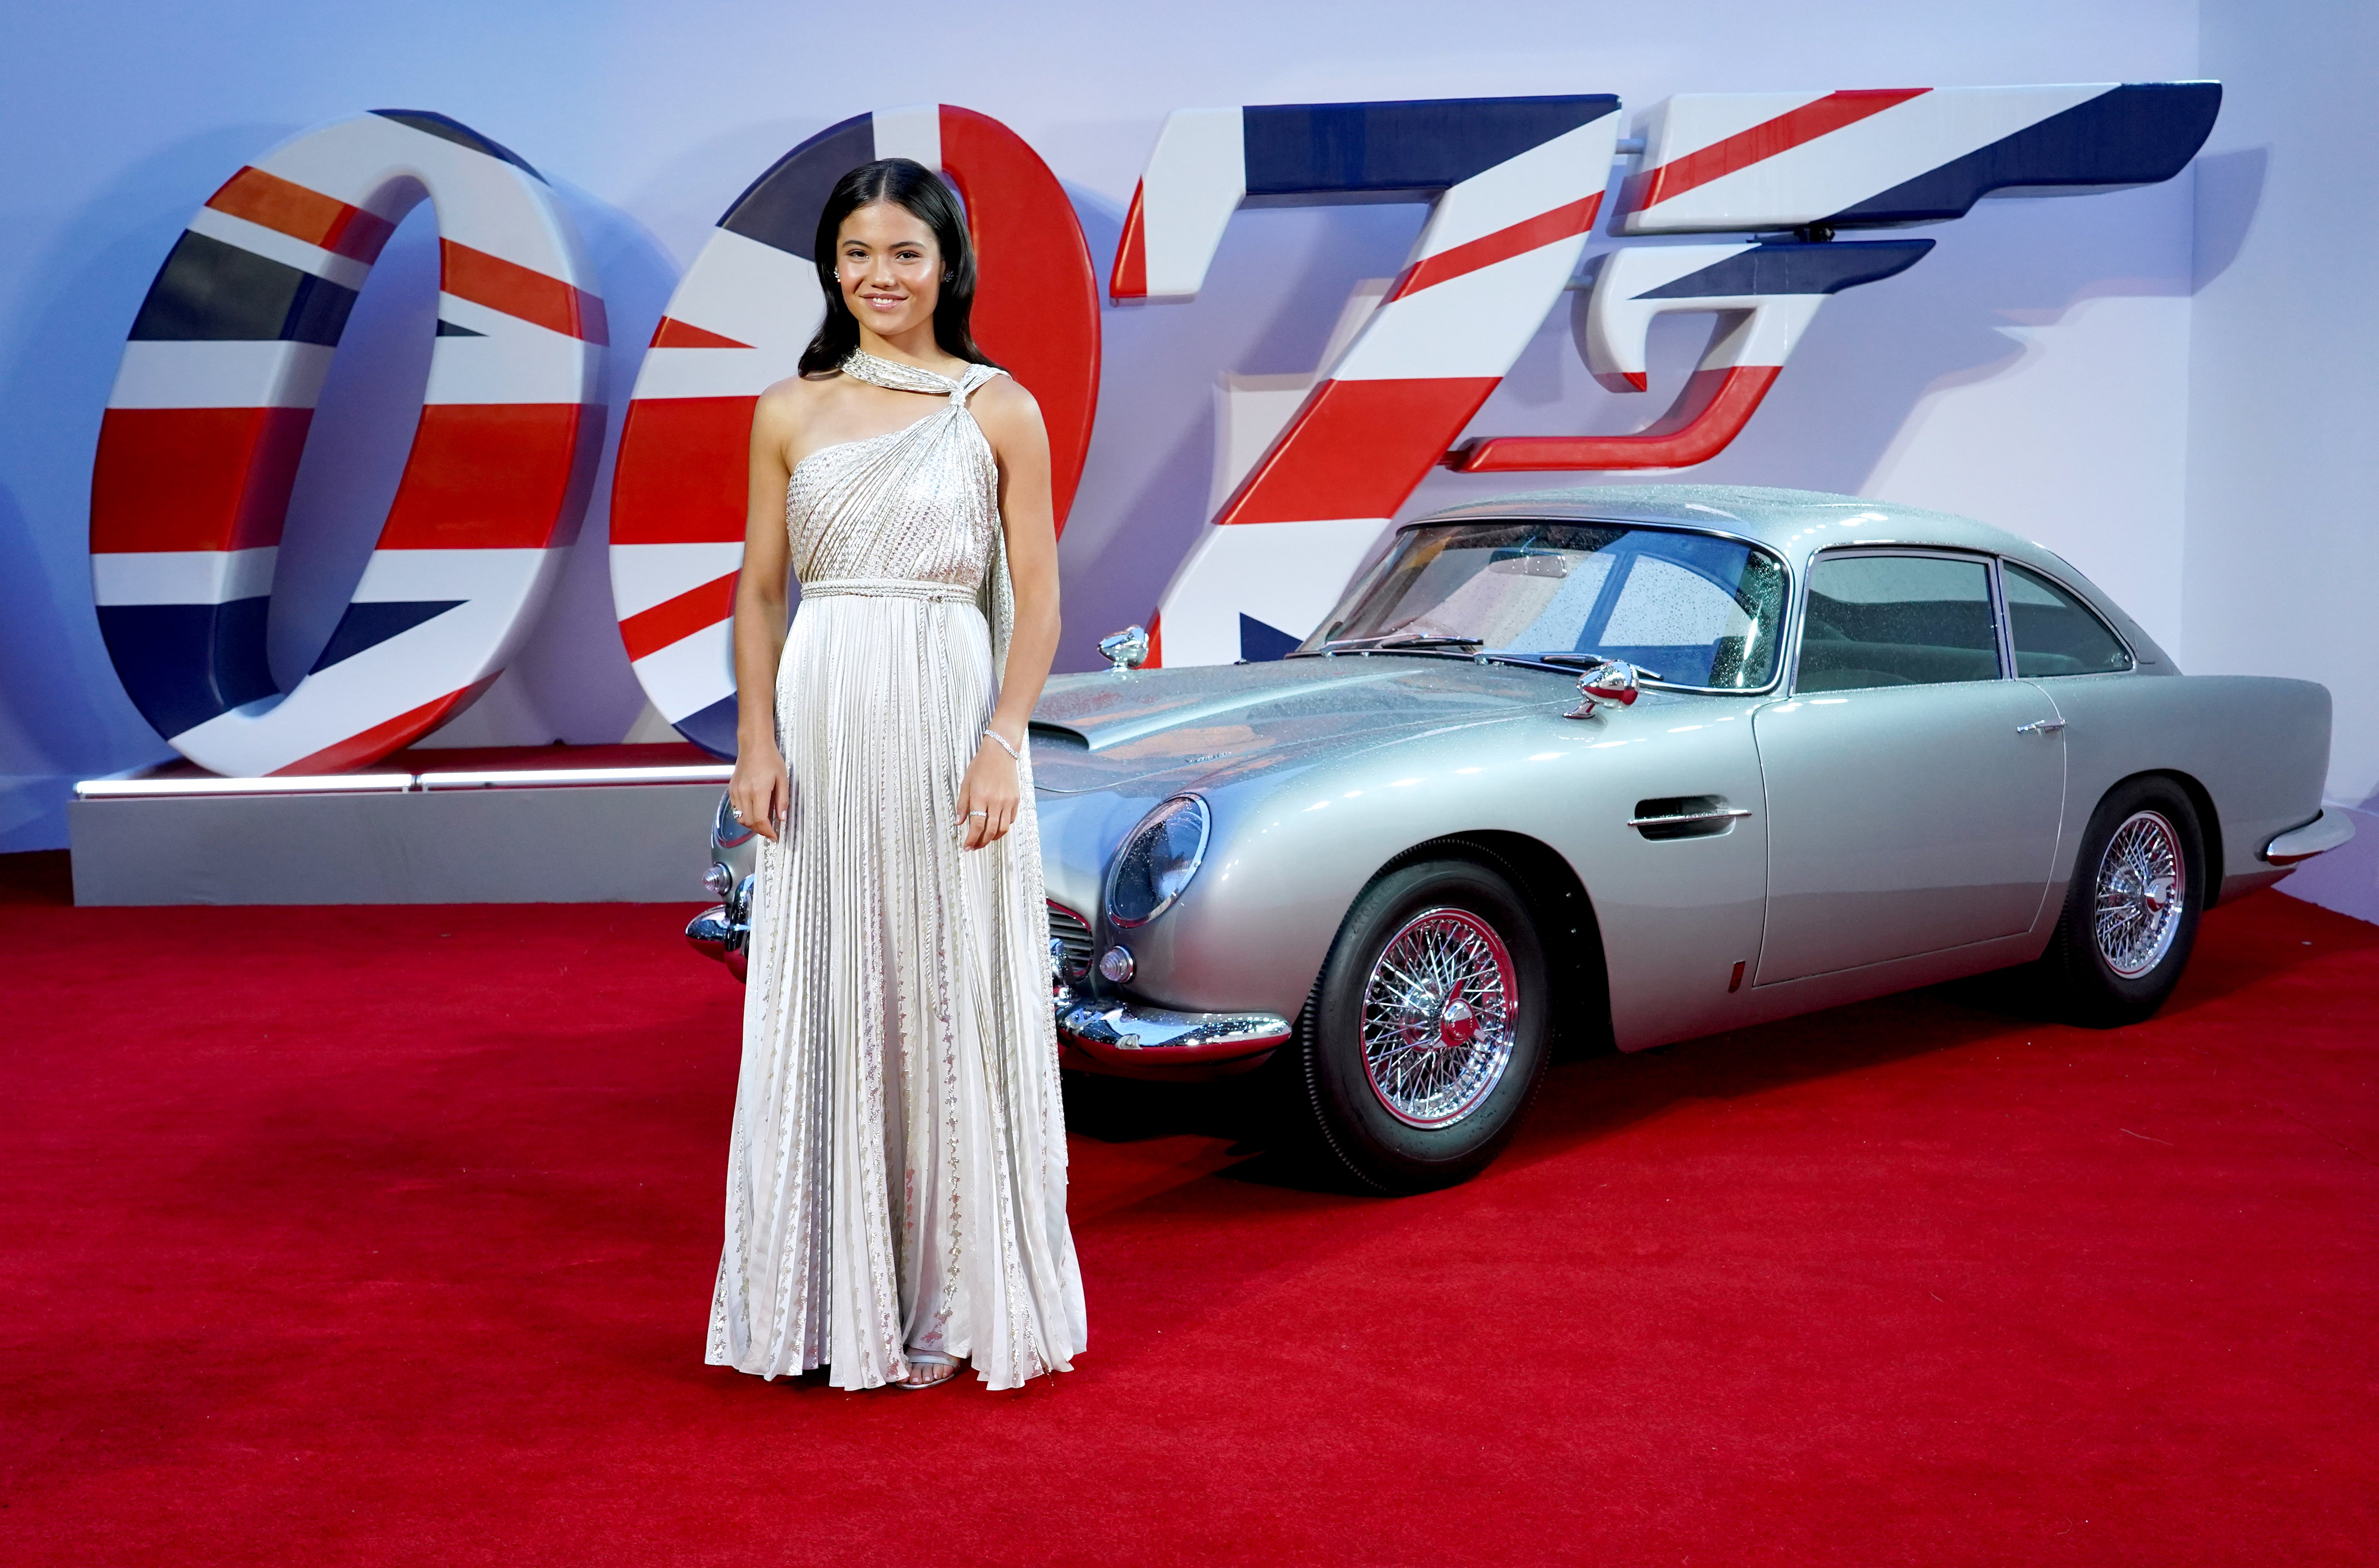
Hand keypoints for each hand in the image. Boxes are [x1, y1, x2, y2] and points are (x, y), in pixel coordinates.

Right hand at [728, 743, 788, 842]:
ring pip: (740, 818)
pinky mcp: (731, 789)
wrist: (754, 745)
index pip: (760, 820)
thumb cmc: (770, 759)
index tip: (774, 837)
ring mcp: (736, 792)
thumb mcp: (783, 779)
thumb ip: (782, 800)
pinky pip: (736, 809)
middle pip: (749, 822)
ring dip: (751, 824)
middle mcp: (744, 793)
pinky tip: (753, 811)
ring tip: (763, 822)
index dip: (767, 832)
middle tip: (770, 831)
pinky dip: (744, 815)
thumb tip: (782, 818)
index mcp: (759, 791)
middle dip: (760, 830)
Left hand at [958, 729, 1020, 850]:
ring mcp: (1007, 802)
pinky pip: (1010, 820)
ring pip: (1002, 829)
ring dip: (993, 838)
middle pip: (990, 831)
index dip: (971, 840)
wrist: (1000, 753)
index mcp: (980, 798)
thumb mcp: (966, 784)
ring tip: (985, 840)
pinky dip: (1003, 827)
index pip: (976, 826)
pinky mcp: (1016, 800)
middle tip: (975, 847)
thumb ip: (962, 805)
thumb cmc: (980, 767)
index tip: (967, 847)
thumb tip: (959, 822)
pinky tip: (996, 827)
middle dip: (981, 843)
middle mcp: (995, 802)